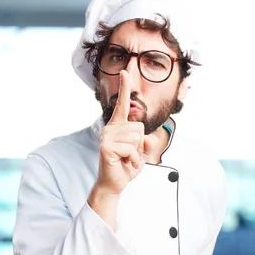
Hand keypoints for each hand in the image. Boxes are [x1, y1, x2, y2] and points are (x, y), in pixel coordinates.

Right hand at [95, 71, 153, 194]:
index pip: (122, 105)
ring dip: (137, 154)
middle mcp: (110, 128)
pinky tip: (125, 163)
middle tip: (129, 154)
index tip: (125, 72)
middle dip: (140, 144)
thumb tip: (148, 139)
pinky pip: (131, 149)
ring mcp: (107, 137)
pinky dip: (133, 159)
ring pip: (136, 138)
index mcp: (118, 126)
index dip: (124, 89)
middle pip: (139, 127)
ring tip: (126, 159)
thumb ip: (147, 142)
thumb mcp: (142, 152)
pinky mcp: (106, 146)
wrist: (114, 183)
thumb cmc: (126, 165)